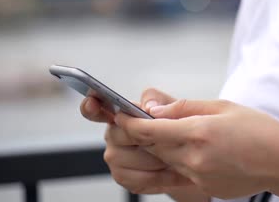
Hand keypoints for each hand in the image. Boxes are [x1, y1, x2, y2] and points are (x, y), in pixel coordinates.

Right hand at [80, 88, 209, 200]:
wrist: (187, 154)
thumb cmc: (176, 126)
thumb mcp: (171, 106)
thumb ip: (158, 100)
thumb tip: (149, 106)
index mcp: (121, 113)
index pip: (97, 109)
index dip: (91, 106)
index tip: (91, 102)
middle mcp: (113, 134)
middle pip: (121, 136)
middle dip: (148, 139)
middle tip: (169, 140)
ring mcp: (115, 157)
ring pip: (131, 160)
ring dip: (157, 159)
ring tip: (175, 157)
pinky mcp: (124, 177)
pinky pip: (139, 179)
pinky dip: (160, 176)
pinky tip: (173, 171)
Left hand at [114, 99, 278, 198]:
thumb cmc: (258, 129)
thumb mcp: (222, 106)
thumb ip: (183, 108)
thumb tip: (152, 109)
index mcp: (199, 132)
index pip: (148, 129)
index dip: (128, 122)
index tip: (119, 114)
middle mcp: (194, 158)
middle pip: (150, 147)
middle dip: (139, 134)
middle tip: (137, 120)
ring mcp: (198, 178)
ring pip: (161, 162)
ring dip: (154, 149)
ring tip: (162, 134)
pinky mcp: (202, 189)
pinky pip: (176, 176)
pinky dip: (171, 163)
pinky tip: (181, 152)